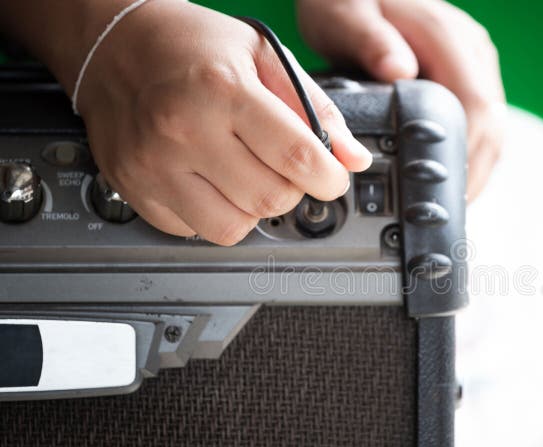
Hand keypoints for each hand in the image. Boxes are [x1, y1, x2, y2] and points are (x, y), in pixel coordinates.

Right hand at [74, 1, 371, 243]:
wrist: (112, 43)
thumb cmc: (190, 45)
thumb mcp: (264, 55)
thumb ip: (317, 108)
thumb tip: (352, 157)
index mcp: (223, 90)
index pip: (297, 156)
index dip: (329, 178)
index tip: (332, 178)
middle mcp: (184, 131)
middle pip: (270, 199)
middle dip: (292, 190)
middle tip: (284, 168)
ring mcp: (155, 165)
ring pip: (232, 229)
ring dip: (253, 209)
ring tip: (245, 175)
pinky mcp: (135, 189)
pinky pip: (193, 230)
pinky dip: (213, 214)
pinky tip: (209, 180)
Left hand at [297, 0, 505, 200]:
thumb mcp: (345, 15)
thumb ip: (369, 40)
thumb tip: (398, 72)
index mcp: (447, 39)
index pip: (477, 108)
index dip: (468, 157)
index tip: (449, 191)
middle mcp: (469, 53)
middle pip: (491, 126)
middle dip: (475, 173)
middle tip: (450, 211)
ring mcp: (470, 65)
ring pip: (490, 127)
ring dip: (476, 166)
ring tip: (452, 203)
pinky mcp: (462, 77)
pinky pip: (477, 121)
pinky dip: (469, 152)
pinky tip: (452, 175)